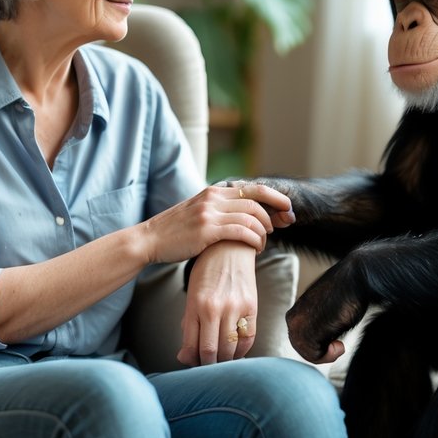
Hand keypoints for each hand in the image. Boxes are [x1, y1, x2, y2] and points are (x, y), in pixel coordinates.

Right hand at [138, 183, 291, 263]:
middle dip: (276, 213)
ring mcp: (210, 212)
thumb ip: (218, 209)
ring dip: (264, 231)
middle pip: (257, 200)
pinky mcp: (207, 229)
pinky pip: (241, 231)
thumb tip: (242, 214)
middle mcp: (213, 198)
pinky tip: (257, 248)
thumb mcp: (198, 212)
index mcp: (213, 192)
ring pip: (251, 216)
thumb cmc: (175, 231)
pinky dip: (255, 239)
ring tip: (264, 243)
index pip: (253, 188)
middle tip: (284, 226)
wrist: (149, 239)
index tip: (287, 208)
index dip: (275, 197)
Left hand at [178, 241, 257, 365]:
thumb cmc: (207, 272)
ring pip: (230, 349)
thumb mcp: (192, 295)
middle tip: (206, 364)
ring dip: (224, 360)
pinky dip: (241, 351)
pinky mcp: (251, 306)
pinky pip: (248, 339)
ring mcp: (234, 307)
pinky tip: (235, 350)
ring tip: (220, 358)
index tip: (192, 362)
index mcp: (195, 305)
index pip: (192, 346)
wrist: (230, 248)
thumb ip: (189, 324)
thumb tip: (185, 356)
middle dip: (207, 364)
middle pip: (211, 352)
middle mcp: (214, 308)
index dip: (191, 361)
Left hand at [286, 255, 367, 363]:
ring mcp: (297, 326)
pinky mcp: (306, 332)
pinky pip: (314, 356)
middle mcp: (293, 318)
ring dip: (327, 355)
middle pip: (302, 349)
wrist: (356, 278)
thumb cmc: (350, 294)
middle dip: (322, 351)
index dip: (320, 345)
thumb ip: (320, 322)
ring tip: (340, 344)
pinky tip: (340, 344)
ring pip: (308, 354)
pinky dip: (330, 356)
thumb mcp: (328, 310)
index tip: (336, 341)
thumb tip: (323, 340)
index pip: (301, 339)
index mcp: (297, 310)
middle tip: (339, 345)